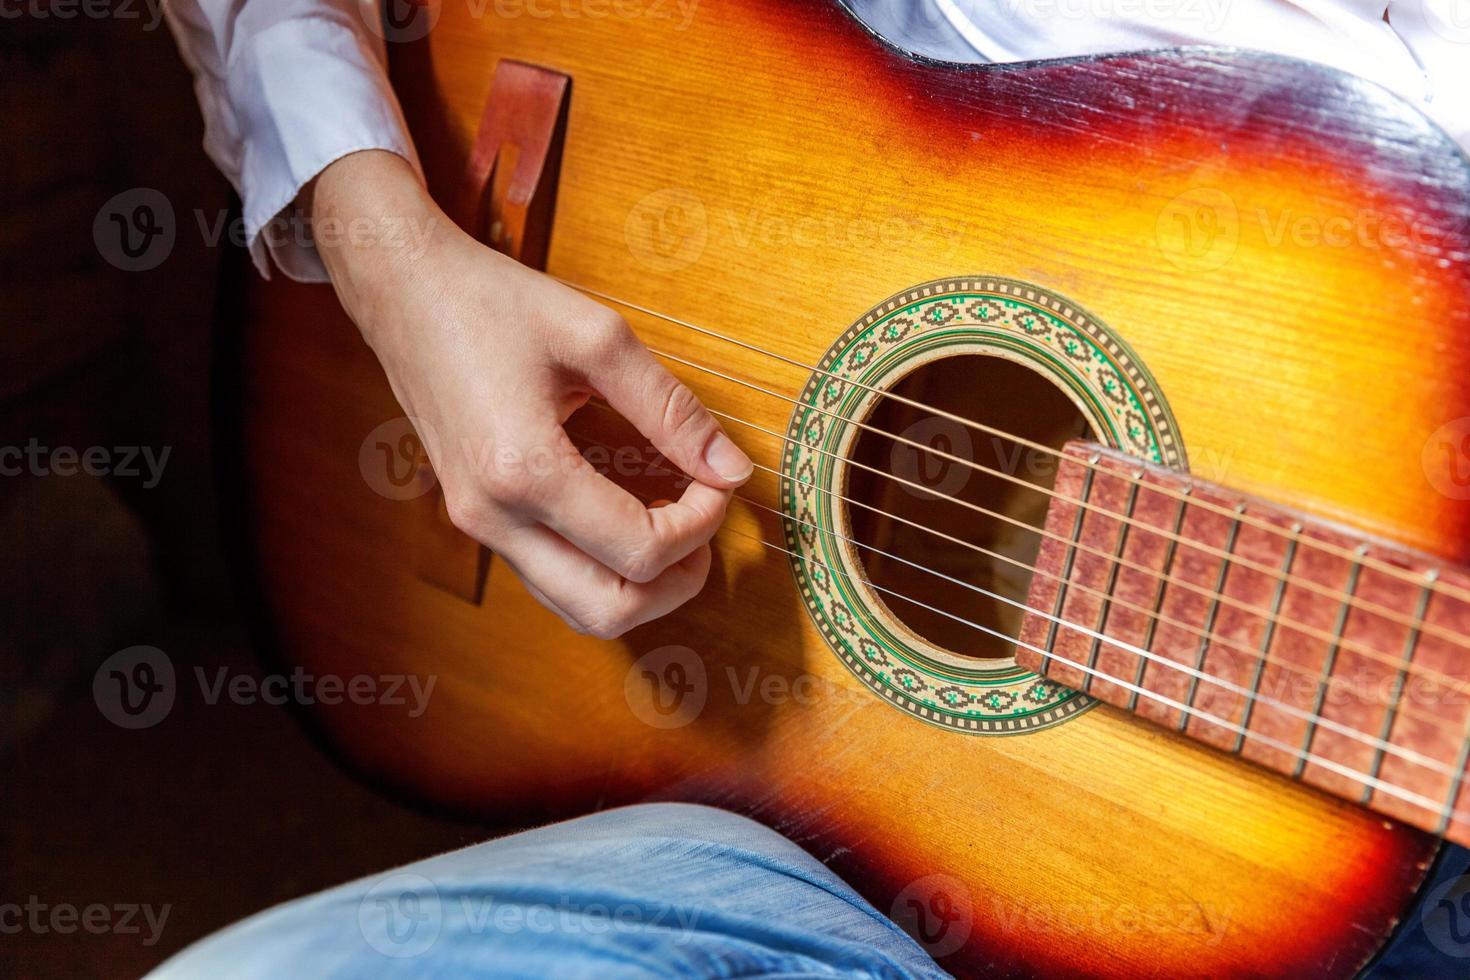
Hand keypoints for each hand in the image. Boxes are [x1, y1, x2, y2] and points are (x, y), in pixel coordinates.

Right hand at [311, 150, 751, 637]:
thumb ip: (672, 408)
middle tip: (705, 529)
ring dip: (639, 589)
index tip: (717, 480)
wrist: (405, 292)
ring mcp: (478, 526)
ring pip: (576, 609)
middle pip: (608, 610)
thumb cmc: (493, 302)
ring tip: (676, 532)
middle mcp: (493, 516)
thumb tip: (732, 467)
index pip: (639, 548)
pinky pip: (551, 580)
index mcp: (524, 469)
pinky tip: (630, 522)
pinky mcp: (476, 520)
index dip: (700, 525)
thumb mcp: (598, 338)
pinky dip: (602, 571)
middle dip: (676, 583)